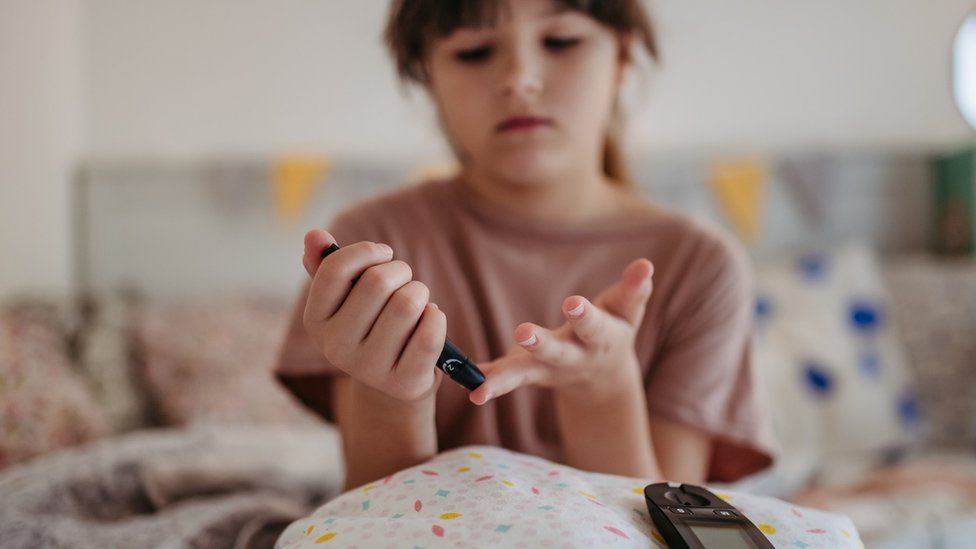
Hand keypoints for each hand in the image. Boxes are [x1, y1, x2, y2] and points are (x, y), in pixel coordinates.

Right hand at [301, 229, 444, 402]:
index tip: (384, 254)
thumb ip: (326, 265)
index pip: (334, 270)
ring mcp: (369, 369)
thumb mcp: (346, 298)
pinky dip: (437, 317)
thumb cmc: (371, 325)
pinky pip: (430, 332)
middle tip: (404, 282)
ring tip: (417, 304)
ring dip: (420, 293)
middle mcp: (336, 348)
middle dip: (401, 271)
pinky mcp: (404, 383)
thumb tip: (314, 235)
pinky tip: (429, 321)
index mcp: (316, 321)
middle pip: (378, 282)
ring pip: (408, 303)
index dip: (366, 251)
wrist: (392, 383)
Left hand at [469, 258, 653, 404]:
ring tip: (482, 386)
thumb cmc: (611, 329)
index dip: (588, 313)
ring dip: (505, 376)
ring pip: (526, 372)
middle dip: (541, 343)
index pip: (596, 324)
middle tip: (522, 332)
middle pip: (558, 352)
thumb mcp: (626, 311)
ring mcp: (550, 368)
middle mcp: (575, 356)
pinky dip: (490, 383)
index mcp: (602, 336)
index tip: (574, 302)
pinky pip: (507, 379)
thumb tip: (646, 264)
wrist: (601, 377)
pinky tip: (471, 389)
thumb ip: (634, 288)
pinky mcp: (529, 373)